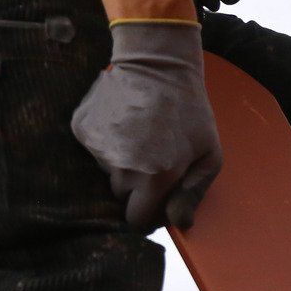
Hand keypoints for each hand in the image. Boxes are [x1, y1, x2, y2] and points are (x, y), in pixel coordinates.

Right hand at [71, 21, 221, 232]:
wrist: (157, 65)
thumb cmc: (190, 113)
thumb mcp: (208, 155)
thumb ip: (193, 194)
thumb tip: (180, 225)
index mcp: (154, 179)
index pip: (136, 221)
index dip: (147, 216)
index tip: (155, 204)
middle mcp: (121, 167)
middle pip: (121, 197)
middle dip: (136, 188)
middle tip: (154, 160)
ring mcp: (98, 147)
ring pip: (107, 172)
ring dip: (122, 163)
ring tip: (141, 136)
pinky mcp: (82, 128)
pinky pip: (94, 150)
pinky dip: (107, 142)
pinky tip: (125, 123)